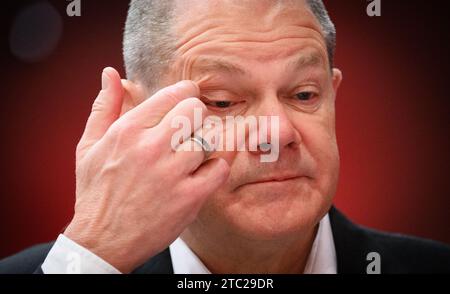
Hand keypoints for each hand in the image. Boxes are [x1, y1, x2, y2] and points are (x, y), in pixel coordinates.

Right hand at [63, 67, 229, 272]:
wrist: (102, 240)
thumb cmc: (96, 191)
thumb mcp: (89, 145)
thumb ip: (105, 107)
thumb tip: (111, 73)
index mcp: (127, 131)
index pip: (173, 94)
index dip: (186, 93)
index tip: (188, 100)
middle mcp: (150, 148)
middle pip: (195, 110)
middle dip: (197, 115)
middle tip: (191, 127)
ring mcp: (171, 173)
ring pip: (209, 138)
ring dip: (205, 143)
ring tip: (193, 153)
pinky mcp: (188, 198)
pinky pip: (220, 168)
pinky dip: (217, 168)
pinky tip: (203, 172)